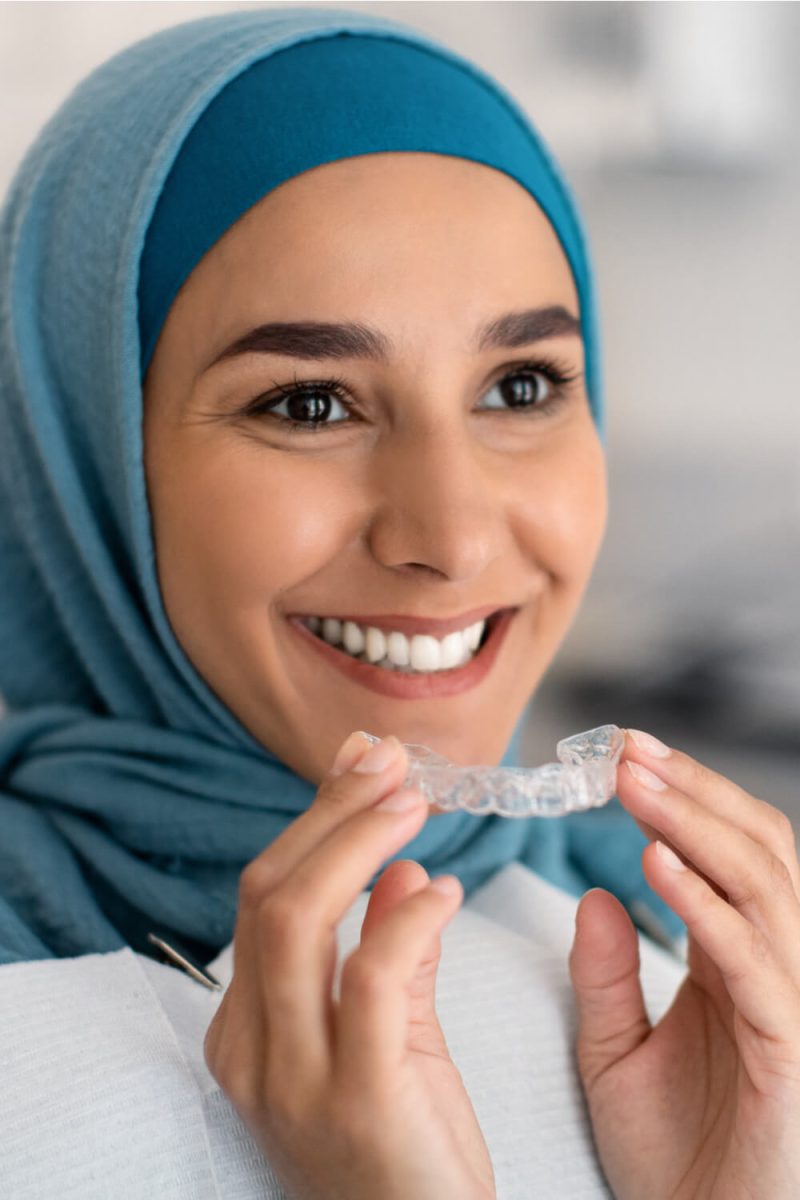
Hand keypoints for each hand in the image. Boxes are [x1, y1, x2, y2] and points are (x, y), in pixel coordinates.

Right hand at [203, 731, 495, 1199]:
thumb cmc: (409, 1148)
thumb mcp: (388, 1039)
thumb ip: (386, 953)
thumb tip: (398, 867)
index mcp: (247, 1029)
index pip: (265, 895)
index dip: (315, 820)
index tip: (365, 763)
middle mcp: (251, 1048)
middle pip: (271, 893)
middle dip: (332, 812)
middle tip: (391, 763)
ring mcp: (294, 1077)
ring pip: (299, 919)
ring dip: (359, 841)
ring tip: (415, 802)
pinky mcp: (357, 1098)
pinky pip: (371, 977)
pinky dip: (408, 918)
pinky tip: (448, 892)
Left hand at [568, 729, 799, 1199]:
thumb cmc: (672, 1160)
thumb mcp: (614, 1055)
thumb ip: (604, 975)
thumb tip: (594, 894)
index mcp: (734, 962)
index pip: (725, 854)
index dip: (680, 798)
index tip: (618, 754)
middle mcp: (774, 968)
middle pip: (755, 850)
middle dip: (691, 791)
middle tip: (625, 748)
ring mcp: (792, 1003)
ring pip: (763, 886)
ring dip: (697, 825)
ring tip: (634, 783)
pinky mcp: (792, 1047)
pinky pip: (755, 961)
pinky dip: (706, 906)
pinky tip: (654, 863)